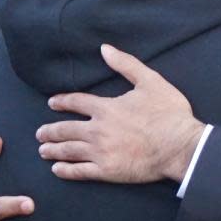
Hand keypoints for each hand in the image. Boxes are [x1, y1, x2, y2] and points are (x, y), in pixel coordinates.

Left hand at [37, 44, 205, 184]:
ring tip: (43, 150)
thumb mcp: (151, 81)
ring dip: (53, 150)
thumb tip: (105, 48)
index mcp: (106, 108)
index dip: (61, 102)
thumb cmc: (169, 114)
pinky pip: (79, 171)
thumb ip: (126, 64)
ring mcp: (101, 152)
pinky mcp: (107, 171)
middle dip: (49, 131)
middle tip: (40, 133)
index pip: (76, 102)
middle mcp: (98, 130)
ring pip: (68, 150)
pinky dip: (66, 170)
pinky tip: (58, 170)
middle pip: (65, 129)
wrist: (181, 146)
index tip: (52, 103)